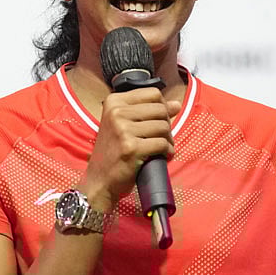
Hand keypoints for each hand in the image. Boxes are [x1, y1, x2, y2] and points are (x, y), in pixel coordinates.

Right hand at [80, 87, 181, 210]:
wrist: (99, 180)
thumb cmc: (113, 153)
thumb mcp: (123, 125)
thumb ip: (149, 111)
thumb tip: (176, 104)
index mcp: (114, 102)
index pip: (153, 93)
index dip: (163, 107)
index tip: (159, 120)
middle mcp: (116, 113)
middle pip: (161, 109)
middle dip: (167, 125)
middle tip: (161, 137)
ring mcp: (123, 130)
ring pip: (164, 126)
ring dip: (168, 139)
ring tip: (162, 148)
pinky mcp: (132, 148)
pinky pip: (162, 144)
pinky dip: (167, 151)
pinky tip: (162, 156)